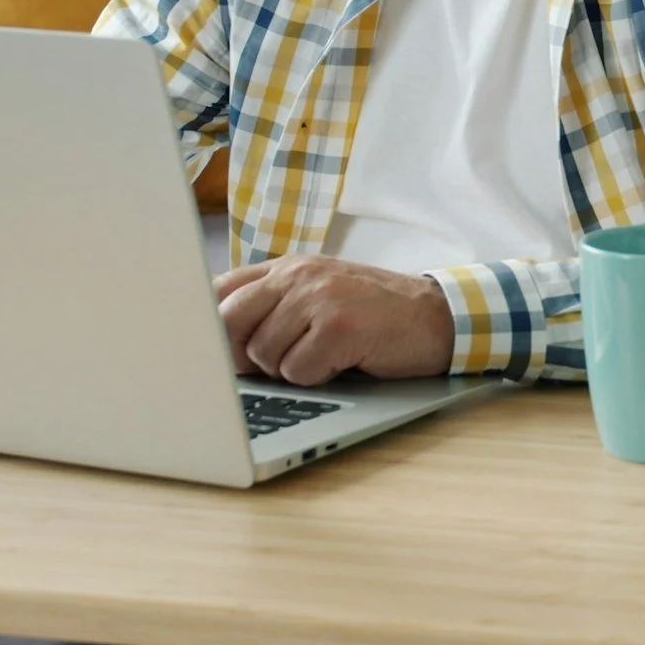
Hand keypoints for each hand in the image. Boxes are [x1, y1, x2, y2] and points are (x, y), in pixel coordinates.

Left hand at [214, 255, 452, 386]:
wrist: (434, 316)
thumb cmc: (372, 312)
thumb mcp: (317, 294)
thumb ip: (270, 303)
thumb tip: (213, 340)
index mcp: (287, 266)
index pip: (218, 290)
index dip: (210, 328)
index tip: (216, 352)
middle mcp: (298, 275)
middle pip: (229, 324)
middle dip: (244, 357)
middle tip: (279, 362)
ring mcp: (319, 298)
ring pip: (263, 355)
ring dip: (289, 370)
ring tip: (322, 356)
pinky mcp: (339, 327)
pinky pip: (298, 371)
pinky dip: (316, 378)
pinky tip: (341, 362)